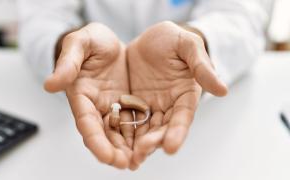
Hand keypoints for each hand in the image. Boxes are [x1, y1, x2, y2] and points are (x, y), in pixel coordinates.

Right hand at [44, 23, 134, 168]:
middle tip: (126, 164)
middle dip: (113, 151)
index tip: (106, 156)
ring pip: (119, 132)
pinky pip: (134, 121)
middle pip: (103, 134)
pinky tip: (149, 143)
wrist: (109, 41)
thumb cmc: (92, 41)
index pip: (86, 122)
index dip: (95, 140)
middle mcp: (97, 106)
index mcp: (82, 94)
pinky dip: (140, 134)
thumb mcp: (80, 43)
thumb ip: (68, 63)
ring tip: (138, 160)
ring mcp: (113, 106)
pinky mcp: (128, 104)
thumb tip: (50, 85)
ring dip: (127, 148)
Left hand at [127, 21, 227, 167]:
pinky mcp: (132, 104)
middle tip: (141, 153)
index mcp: (185, 94)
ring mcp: (149, 106)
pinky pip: (127, 119)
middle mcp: (168, 105)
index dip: (177, 132)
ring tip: (128, 157)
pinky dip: (122, 132)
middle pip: (162, 128)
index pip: (183, 117)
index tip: (170, 148)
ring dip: (137, 144)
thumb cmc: (173, 39)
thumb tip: (223, 90)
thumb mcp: (188, 46)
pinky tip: (113, 142)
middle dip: (153, 143)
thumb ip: (202, 66)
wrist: (150, 38)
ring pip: (144, 129)